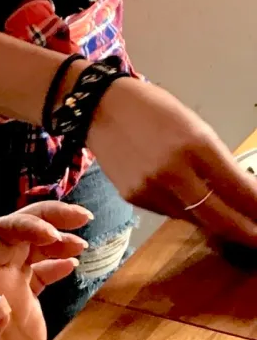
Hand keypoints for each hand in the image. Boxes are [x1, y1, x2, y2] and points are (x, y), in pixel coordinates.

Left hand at [0, 201, 88, 339]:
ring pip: (32, 251)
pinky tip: (75, 261)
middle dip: (46, 217)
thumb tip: (1, 305)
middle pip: (18, 233)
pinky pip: (41, 278)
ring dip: (57, 237)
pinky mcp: (24, 315)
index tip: (51, 235)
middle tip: (81, 216)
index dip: (23, 226)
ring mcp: (9, 296)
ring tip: (83, 237)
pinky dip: (58, 264)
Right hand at [88, 77, 256, 246]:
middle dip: (248, 233)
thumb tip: (244, 193)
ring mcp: (150, 188)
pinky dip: (186, 211)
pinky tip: (188, 199)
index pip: (241, 192)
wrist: (97, 106)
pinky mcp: (133, 197)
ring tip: (231, 220)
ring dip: (216, 222)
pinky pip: (170, 212)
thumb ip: (219, 161)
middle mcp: (172, 172)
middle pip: (221, 219)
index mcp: (196, 146)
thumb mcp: (195, 127)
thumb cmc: (152, 109)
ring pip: (196, 219)